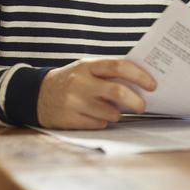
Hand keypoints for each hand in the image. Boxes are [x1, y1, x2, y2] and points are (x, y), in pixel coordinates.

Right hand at [37, 58, 156, 129]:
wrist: (37, 94)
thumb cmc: (73, 80)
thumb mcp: (87, 69)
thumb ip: (109, 72)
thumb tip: (142, 82)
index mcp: (89, 65)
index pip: (119, 66)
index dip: (139, 76)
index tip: (153, 85)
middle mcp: (80, 82)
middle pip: (117, 91)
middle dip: (135, 101)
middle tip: (143, 106)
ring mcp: (73, 101)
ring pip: (109, 112)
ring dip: (118, 114)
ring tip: (117, 111)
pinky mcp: (68, 119)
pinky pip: (97, 124)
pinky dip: (104, 121)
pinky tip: (99, 116)